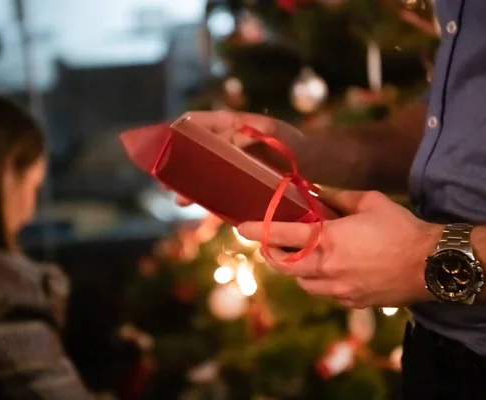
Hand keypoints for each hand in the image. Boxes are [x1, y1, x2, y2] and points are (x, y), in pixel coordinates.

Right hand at [171, 110, 304, 206]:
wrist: (323, 166)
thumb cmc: (300, 146)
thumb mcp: (276, 137)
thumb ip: (252, 136)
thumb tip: (230, 141)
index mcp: (236, 125)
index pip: (199, 122)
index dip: (178, 131)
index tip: (162, 144)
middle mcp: (233, 142)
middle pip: (198, 152)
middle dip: (181, 167)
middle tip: (168, 184)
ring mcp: (239, 162)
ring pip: (208, 173)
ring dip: (194, 187)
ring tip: (182, 201)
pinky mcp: (248, 180)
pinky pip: (225, 189)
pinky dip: (214, 199)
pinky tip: (209, 211)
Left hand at [238, 190, 440, 307]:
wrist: (432, 265)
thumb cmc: (401, 229)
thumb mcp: (370, 202)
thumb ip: (338, 198)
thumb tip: (317, 193)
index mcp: (328, 240)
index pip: (281, 236)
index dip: (257, 231)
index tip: (241, 227)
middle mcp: (326, 268)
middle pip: (283, 266)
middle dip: (272, 254)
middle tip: (272, 243)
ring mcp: (338, 289)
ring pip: (301, 283)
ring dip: (295, 270)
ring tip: (303, 256)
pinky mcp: (351, 302)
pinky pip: (323, 293)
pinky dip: (318, 282)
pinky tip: (329, 270)